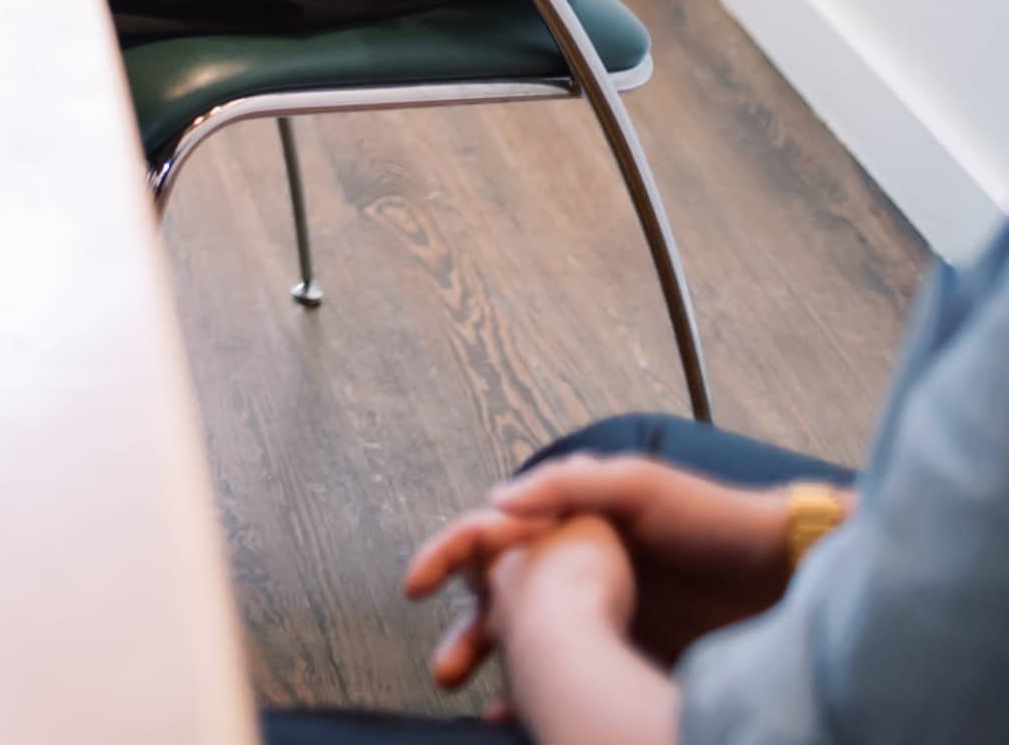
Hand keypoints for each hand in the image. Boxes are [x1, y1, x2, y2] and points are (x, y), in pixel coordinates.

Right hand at [407, 455, 816, 674]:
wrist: (788, 574)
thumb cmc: (716, 520)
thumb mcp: (640, 485)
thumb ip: (569, 483)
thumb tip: (496, 500)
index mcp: (568, 525)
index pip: (490, 538)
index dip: (447, 556)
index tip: (414, 584)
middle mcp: (577, 571)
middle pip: (501, 603)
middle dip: (467, 635)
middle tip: (446, 669)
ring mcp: (604, 616)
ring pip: (533, 648)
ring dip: (503, 674)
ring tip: (479, 703)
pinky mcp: (633, 654)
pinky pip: (578, 680)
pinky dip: (549, 700)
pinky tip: (531, 720)